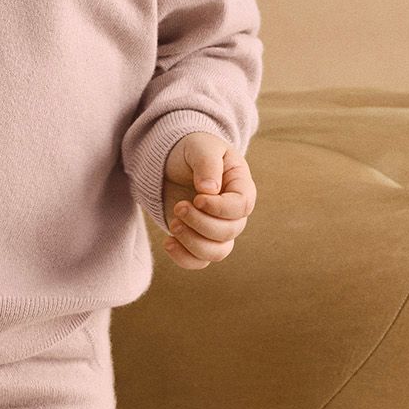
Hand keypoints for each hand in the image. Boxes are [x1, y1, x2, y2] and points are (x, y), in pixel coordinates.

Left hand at [159, 132, 255, 267]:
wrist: (172, 160)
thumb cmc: (192, 149)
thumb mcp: (200, 147)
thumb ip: (207, 164)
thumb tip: (210, 190)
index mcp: (241, 187)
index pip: (241, 207)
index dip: (219, 208)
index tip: (196, 198)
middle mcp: (233, 213)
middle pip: (228, 232)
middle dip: (200, 223)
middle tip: (179, 206)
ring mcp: (217, 228)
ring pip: (216, 252)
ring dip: (193, 242)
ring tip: (174, 223)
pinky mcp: (198, 239)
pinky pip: (199, 261)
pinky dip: (184, 258)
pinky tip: (168, 242)